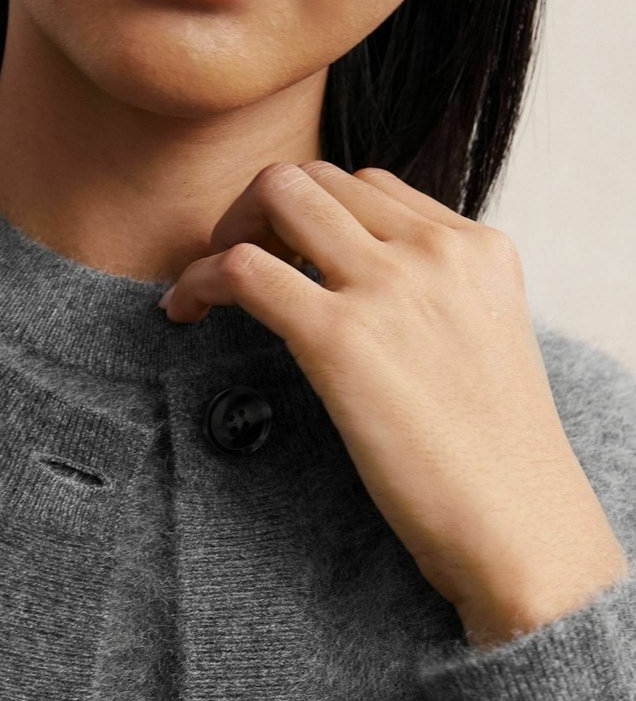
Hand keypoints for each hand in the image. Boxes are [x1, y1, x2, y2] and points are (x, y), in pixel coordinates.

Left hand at [160, 161, 628, 642]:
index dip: (313, 216)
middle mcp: (435, 250)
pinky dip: (199, 280)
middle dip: (262, 210)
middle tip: (238, 266)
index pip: (372, 188)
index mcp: (477, 249)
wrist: (515, 523)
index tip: (284, 259)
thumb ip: (436, 307)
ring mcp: (388, 286)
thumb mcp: (483, 351)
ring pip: (278, 196)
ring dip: (227, 230)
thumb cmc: (495, 464)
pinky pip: (242, 268)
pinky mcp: (339, 335)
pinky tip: (184, 311)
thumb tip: (368, 309)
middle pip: (320, 178)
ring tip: (209, 287)